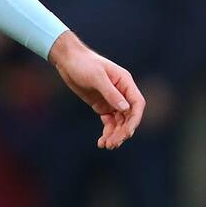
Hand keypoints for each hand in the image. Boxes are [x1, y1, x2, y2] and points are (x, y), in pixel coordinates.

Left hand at [48, 31, 144, 149]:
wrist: (68, 60)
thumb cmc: (83, 63)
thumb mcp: (96, 77)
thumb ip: (111, 93)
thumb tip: (125, 109)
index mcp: (125, 82)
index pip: (137, 104)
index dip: (135, 119)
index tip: (128, 133)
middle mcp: (122, 93)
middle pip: (129, 116)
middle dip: (123, 131)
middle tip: (113, 144)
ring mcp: (112, 101)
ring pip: (120, 122)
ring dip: (115, 135)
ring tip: (106, 145)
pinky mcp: (102, 106)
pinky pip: (109, 123)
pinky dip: (107, 133)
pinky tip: (101, 142)